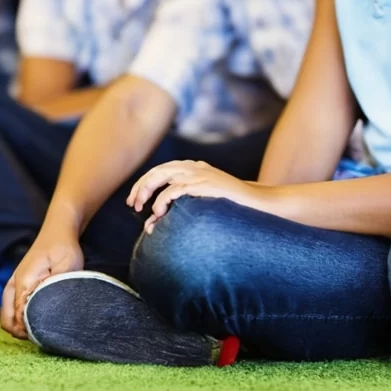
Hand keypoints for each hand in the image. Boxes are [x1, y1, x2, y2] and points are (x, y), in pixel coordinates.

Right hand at [0, 230, 82, 339]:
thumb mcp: (67, 266)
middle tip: (43, 336)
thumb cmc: (64, 247)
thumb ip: (56, 288)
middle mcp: (13, 286)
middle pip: (8, 321)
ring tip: (39, 330)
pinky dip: (18, 319)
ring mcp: (12, 285)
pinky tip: (34, 320)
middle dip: (23, 333)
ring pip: (7, 317)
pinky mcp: (16, 285)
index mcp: (24, 283)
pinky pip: (10, 309)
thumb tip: (48, 312)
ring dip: (19, 327)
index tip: (46, 334)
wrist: (56, 230)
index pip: (19, 318)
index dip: (31, 330)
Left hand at [127, 160, 264, 232]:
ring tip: (141, 207)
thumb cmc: (231, 207)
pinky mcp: (204, 185)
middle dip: (141, 187)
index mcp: (194, 168)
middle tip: (133, 205)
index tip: (134, 201)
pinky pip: (176, 189)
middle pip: (158, 171)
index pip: (161, 170)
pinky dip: (163, 199)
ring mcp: (200, 174)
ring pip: (163, 176)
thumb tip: (153, 222)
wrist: (258, 203)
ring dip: (147, 191)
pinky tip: (158, 211)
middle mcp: (195, 167)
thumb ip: (181, 206)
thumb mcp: (203, 202)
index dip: (144, 183)